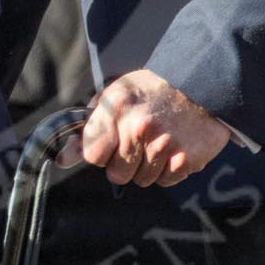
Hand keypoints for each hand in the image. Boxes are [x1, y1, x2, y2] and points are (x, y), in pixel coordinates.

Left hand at [59, 70, 230, 187]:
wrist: (201, 82)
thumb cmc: (152, 89)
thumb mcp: (114, 95)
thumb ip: (87, 126)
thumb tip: (63, 158)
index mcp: (116, 110)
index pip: (93, 155)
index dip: (100, 152)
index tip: (110, 144)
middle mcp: (139, 129)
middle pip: (117, 174)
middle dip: (123, 163)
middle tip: (137, 142)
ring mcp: (164, 145)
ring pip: (142, 180)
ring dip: (147, 166)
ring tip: (157, 140)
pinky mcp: (186, 159)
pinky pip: (166, 181)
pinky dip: (168, 170)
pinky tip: (173, 147)